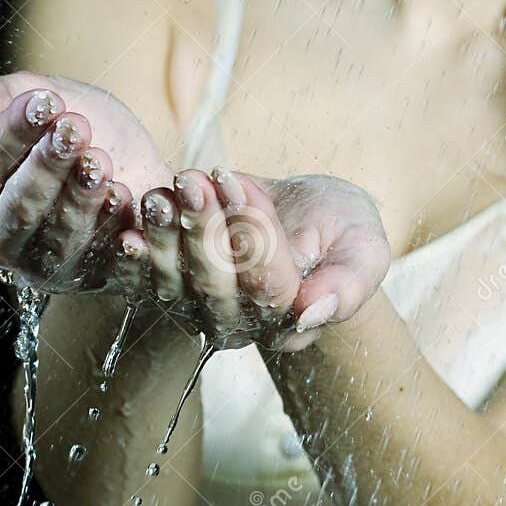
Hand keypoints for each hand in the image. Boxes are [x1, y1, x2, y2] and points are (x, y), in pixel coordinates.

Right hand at [0, 71, 169, 293]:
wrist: (135, 161)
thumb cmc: (71, 127)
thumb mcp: (31, 96)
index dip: (10, 133)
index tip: (45, 100)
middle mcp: (2, 237)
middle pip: (18, 207)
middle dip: (46, 166)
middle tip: (75, 127)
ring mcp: (46, 263)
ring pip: (59, 236)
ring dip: (80, 196)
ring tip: (100, 160)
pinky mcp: (91, 276)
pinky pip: (101, 259)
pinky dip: (111, 228)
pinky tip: (123, 196)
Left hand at [129, 167, 391, 351]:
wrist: (312, 220)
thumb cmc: (345, 234)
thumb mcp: (363, 251)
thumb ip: (347, 285)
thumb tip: (312, 312)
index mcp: (290, 324)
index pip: (266, 286)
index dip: (252, 235)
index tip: (242, 185)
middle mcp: (242, 326)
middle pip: (215, 285)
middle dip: (204, 227)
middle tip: (195, 179)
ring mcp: (202, 309)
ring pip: (177, 279)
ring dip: (167, 229)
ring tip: (168, 183)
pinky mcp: (174, 286)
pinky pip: (149, 272)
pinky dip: (142, 239)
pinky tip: (143, 206)